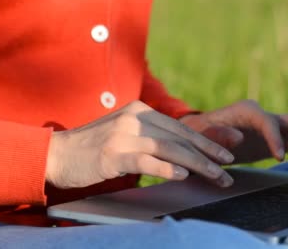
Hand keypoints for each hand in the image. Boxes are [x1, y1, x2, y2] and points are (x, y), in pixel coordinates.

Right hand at [45, 101, 234, 188]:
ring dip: (197, 164)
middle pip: (179, 137)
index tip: (227, 151)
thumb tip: (182, 152)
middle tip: (228, 167)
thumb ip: (149, 137)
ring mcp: (123, 134)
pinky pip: (147, 160)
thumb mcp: (123, 134)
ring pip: (169, 148)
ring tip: (216, 176)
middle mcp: (134, 118)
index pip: (179, 127)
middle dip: (208, 153)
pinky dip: (167, 168)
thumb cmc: (93, 149)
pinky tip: (183, 176)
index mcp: (139, 110)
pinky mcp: (113, 153)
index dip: (206, 140)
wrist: (58, 155)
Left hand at [180, 100, 287, 163]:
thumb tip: (238, 137)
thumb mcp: (201, 133)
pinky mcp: (275, 139)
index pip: (266, 121)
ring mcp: (271, 127)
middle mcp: (262, 115)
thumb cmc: (199, 133)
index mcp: (246, 111)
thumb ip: (217, 134)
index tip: (279, 157)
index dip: (275, 138)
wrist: (200, 133)